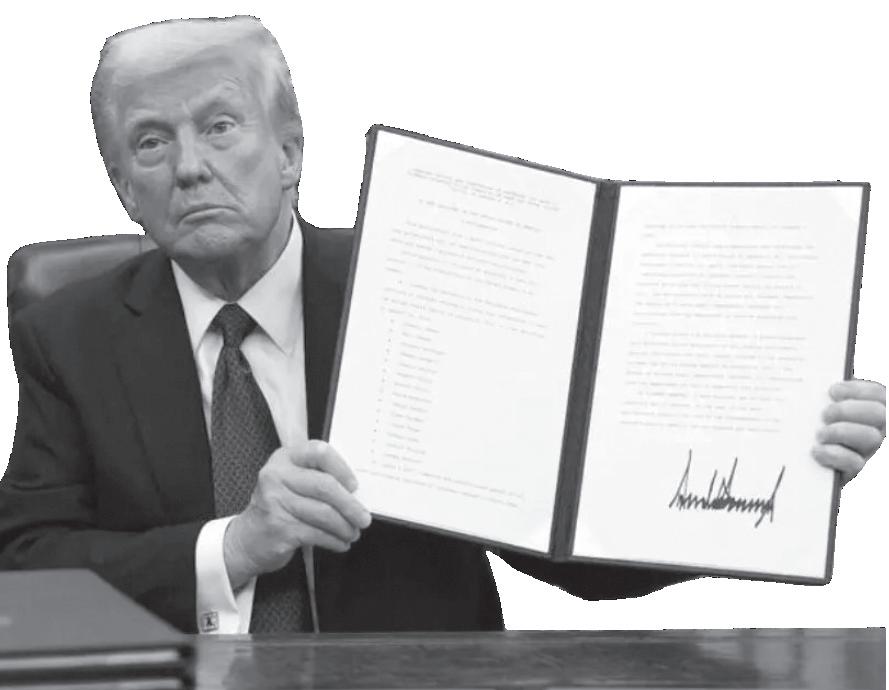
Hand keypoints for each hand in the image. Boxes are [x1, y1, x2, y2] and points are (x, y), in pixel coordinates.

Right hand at [223, 440, 371, 588]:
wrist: (247, 539)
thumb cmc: (277, 508)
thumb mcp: (291, 482)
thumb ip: (316, 477)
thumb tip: (355, 491)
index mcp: (284, 458)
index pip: (318, 452)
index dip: (341, 468)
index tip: (354, 485)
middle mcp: (276, 476)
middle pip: (325, 486)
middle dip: (350, 505)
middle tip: (363, 518)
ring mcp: (275, 502)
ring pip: (324, 513)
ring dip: (345, 527)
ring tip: (352, 532)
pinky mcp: (280, 528)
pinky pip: (318, 534)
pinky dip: (335, 540)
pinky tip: (340, 542)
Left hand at [812, 379, 885, 484]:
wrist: (810, 472)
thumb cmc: (820, 438)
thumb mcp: (826, 417)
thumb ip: (832, 402)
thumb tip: (824, 389)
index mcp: (874, 416)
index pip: (879, 395)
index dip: (858, 389)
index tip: (833, 391)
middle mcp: (879, 433)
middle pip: (879, 413)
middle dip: (847, 409)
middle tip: (824, 415)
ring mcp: (872, 454)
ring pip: (872, 437)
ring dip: (840, 431)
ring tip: (820, 434)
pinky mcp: (858, 473)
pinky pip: (856, 463)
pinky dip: (834, 454)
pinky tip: (818, 450)